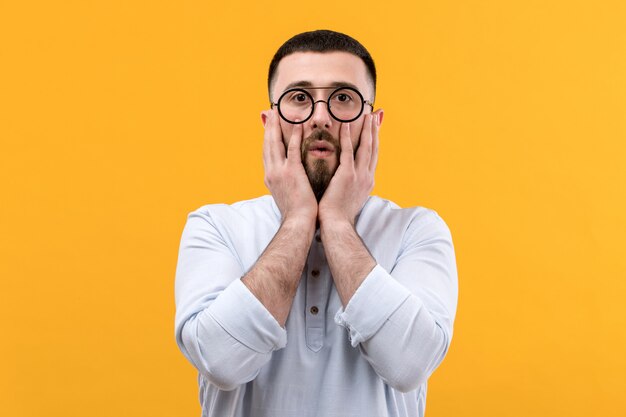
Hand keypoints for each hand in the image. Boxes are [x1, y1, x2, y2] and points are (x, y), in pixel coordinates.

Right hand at [262, 108, 317, 224]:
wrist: (298, 223)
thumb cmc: (296, 213)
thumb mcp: (285, 195)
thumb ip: (284, 183)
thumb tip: (285, 179)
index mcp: (270, 178)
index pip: (266, 153)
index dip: (265, 138)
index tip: (267, 125)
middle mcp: (271, 172)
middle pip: (267, 145)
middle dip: (267, 127)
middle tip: (268, 112)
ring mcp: (280, 172)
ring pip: (275, 144)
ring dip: (276, 127)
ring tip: (277, 112)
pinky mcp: (292, 173)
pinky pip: (292, 150)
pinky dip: (294, 136)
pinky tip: (297, 124)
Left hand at [318, 113, 379, 225]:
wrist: (337, 225)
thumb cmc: (339, 215)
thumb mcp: (350, 198)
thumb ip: (351, 186)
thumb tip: (348, 181)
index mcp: (368, 181)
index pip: (373, 156)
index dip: (376, 140)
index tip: (376, 128)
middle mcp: (367, 176)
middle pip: (374, 148)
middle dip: (375, 130)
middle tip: (376, 115)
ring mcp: (359, 175)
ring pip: (366, 147)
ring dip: (367, 129)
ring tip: (367, 114)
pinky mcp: (347, 175)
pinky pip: (349, 151)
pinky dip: (348, 136)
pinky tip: (347, 124)